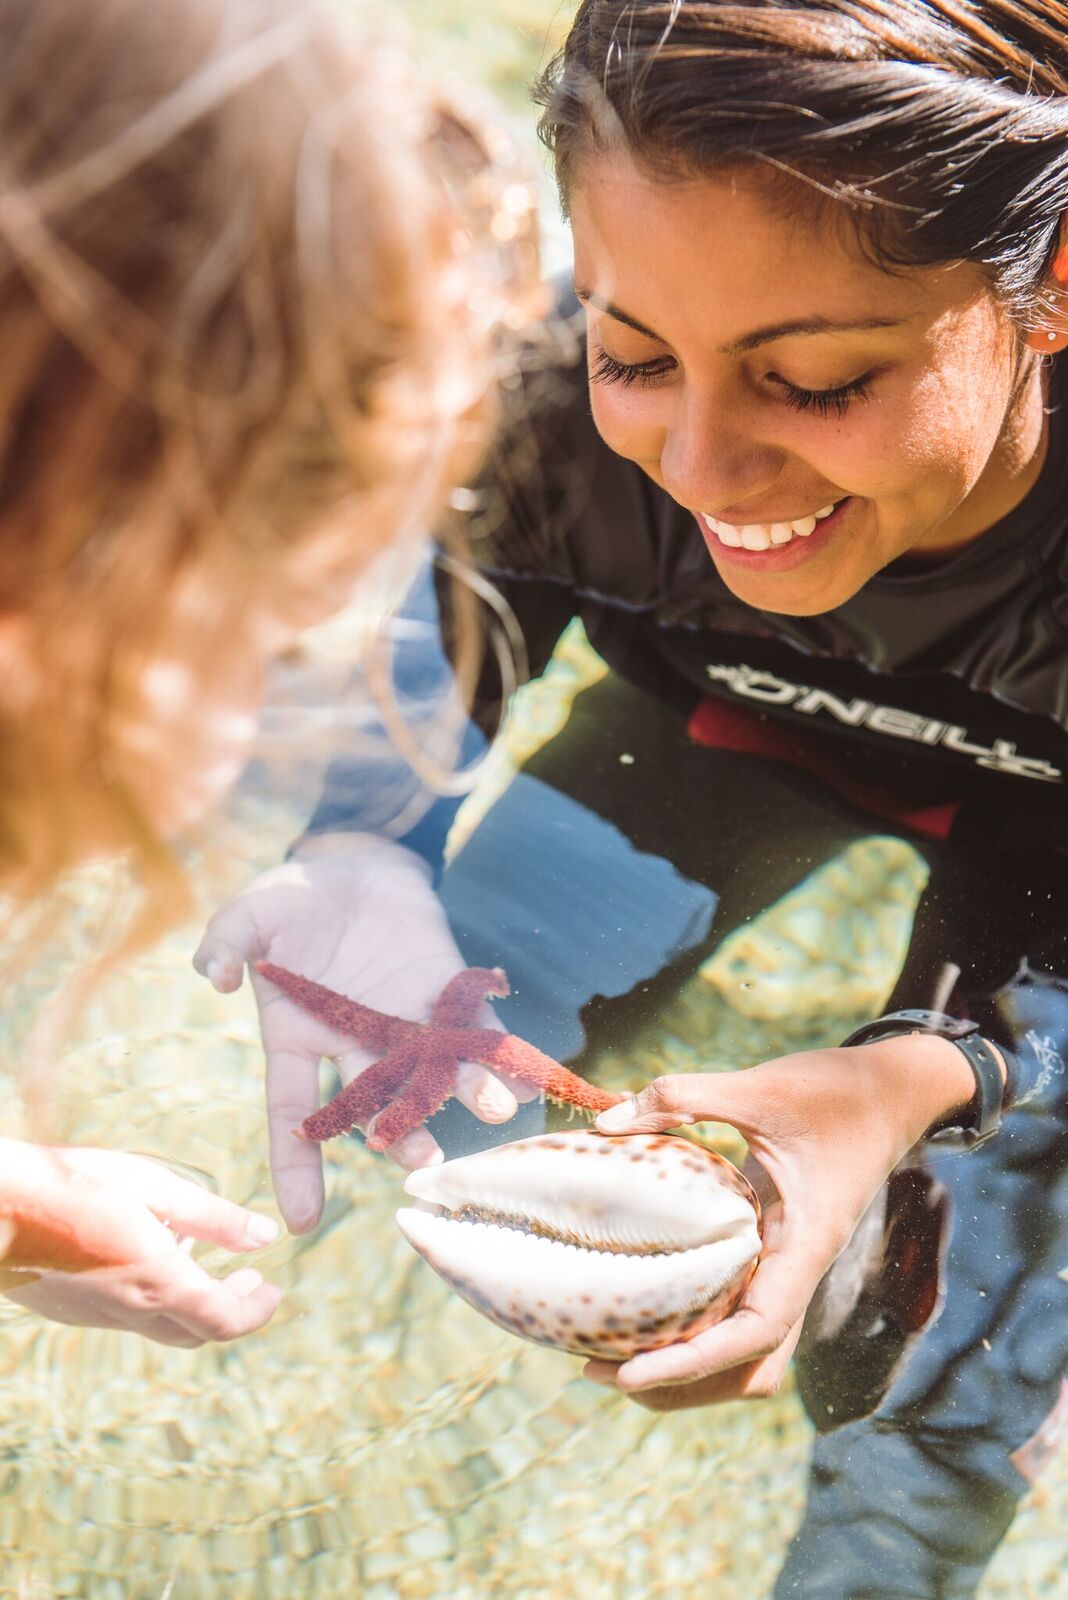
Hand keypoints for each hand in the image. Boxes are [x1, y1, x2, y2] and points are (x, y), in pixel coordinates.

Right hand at [0, 1139, 280, 1346]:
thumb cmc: (70, 1184)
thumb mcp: (152, 1186)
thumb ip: (213, 1217)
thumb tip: (265, 1236)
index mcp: (158, 1283)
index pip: (225, 1320)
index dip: (258, 1311)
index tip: (274, 1291)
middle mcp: (128, 1311)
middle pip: (196, 1331)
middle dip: (231, 1309)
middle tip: (249, 1278)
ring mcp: (94, 1316)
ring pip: (159, 1325)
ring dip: (191, 1300)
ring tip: (195, 1251)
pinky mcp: (69, 1311)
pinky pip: (124, 1316)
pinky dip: (153, 1296)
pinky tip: (145, 1250)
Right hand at [194, 832, 535, 1232]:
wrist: (349, 864)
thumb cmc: (290, 897)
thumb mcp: (248, 915)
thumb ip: (226, 942)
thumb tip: (212, 975)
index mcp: (297, 1039)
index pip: (293, 1114)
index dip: (296, 1165)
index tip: (301, 1221)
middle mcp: (355, 1046)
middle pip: (377, 1104)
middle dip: (403, 1134)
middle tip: (426, 1159)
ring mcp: (403, 1024)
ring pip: (432, 1074)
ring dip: (464, 1093)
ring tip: (495, 1109)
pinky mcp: (443, 994)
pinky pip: (474, 1029)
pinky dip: (499, 1051)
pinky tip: (525, 1074)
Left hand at [582, 1034, 978, 1409]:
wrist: (894, 1092)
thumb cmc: (838, 1091)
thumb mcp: (761, 1085)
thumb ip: (685, 1097)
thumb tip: (607, 1122)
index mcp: (805, 1245)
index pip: (756, 1334)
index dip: (692, 1363)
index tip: (629, 1374)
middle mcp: (799, 1270)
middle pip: (749, 1367)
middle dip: (680, 1385)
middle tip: (598, 1366)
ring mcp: (789, 1265)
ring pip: (747, 1349)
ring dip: (688, 1365)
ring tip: (612, 1348)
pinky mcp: (777, 1249)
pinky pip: (738, 1306)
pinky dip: (695, 1320)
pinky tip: (644, 1294)